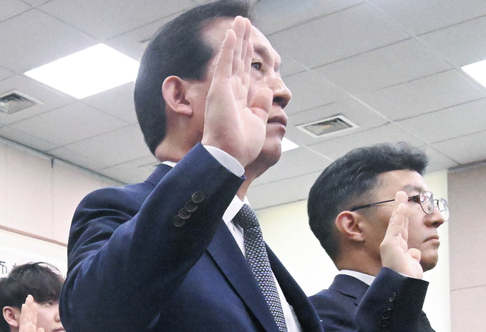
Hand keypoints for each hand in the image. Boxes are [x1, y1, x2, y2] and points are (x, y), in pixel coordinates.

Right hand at [11, 296, 44, 331]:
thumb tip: (41, 329)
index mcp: (31, 331)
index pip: (33, 318)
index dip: (33, 311)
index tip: (34, 304)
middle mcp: (28, 328)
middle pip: (29, 314)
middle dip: (30, 305)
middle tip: (30, 296)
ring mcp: (25, 329)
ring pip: (27, 315)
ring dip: (28, 306)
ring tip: (29, 298)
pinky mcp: (24, 330)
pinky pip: (25, 319)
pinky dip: (25, 312)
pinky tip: (25, 306)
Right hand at [199, 17, 273, 169]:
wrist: (229, 156)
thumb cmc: (241, 146)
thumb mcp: (258, 121)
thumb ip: (261, 104)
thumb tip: (266, 89)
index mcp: (239, 100)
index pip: (244, 72)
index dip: (247, 56)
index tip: (249, 42)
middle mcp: (230, 92)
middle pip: (238, 60)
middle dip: (242, 41)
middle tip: (244, 23)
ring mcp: (223, 89)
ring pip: (232, 57)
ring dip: (236, 38)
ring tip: (240, 21)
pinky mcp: (219, 88)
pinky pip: (224, 63)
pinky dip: (228, 47)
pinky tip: (231, 32)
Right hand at [378, 190, 423, 278]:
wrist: (403, 287)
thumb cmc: (407, 281)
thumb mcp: (413, 266)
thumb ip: (412, 257)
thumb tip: (414, 252)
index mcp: (398, 251)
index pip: (402, 230)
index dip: (404, 218)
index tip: (405, 207)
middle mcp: (392, 246)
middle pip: (398, 223)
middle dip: (400, 209)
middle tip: (402, 195)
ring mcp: (390, 245)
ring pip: (397, 222)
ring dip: (399, 207)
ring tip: (402, 194)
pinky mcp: (389, 245)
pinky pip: (396, 227)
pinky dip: (399, 215)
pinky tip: (402, 205)